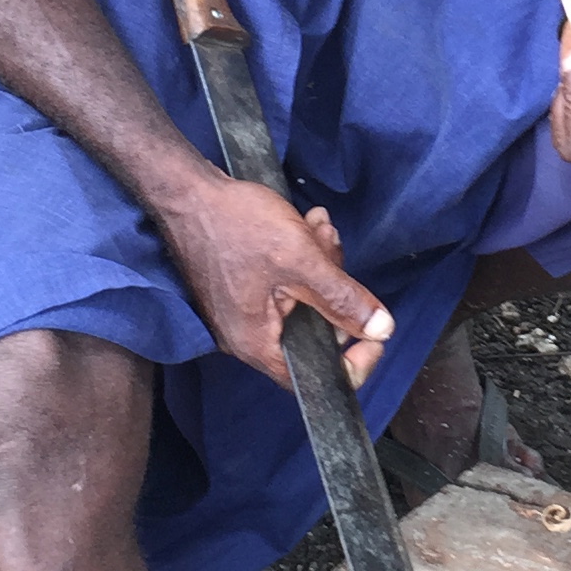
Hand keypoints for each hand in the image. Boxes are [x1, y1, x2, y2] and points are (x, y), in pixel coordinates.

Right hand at [154, 176, 393, 388]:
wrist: (187, 192)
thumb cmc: (236, 225)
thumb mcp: (299, 259)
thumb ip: (342, 298)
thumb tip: (383, 329)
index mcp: (258, 344)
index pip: (319, 377)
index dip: (356, 359)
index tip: (376, 329)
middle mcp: (249, 337)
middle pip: (315, 330)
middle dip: (335, 287)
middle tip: (331, 246)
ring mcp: (245, 313)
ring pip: (304, 302)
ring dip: (320, 263)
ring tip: (317, 227)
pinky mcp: (244, 290)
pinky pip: (286, 286)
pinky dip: (301, 258)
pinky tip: (306, 226)